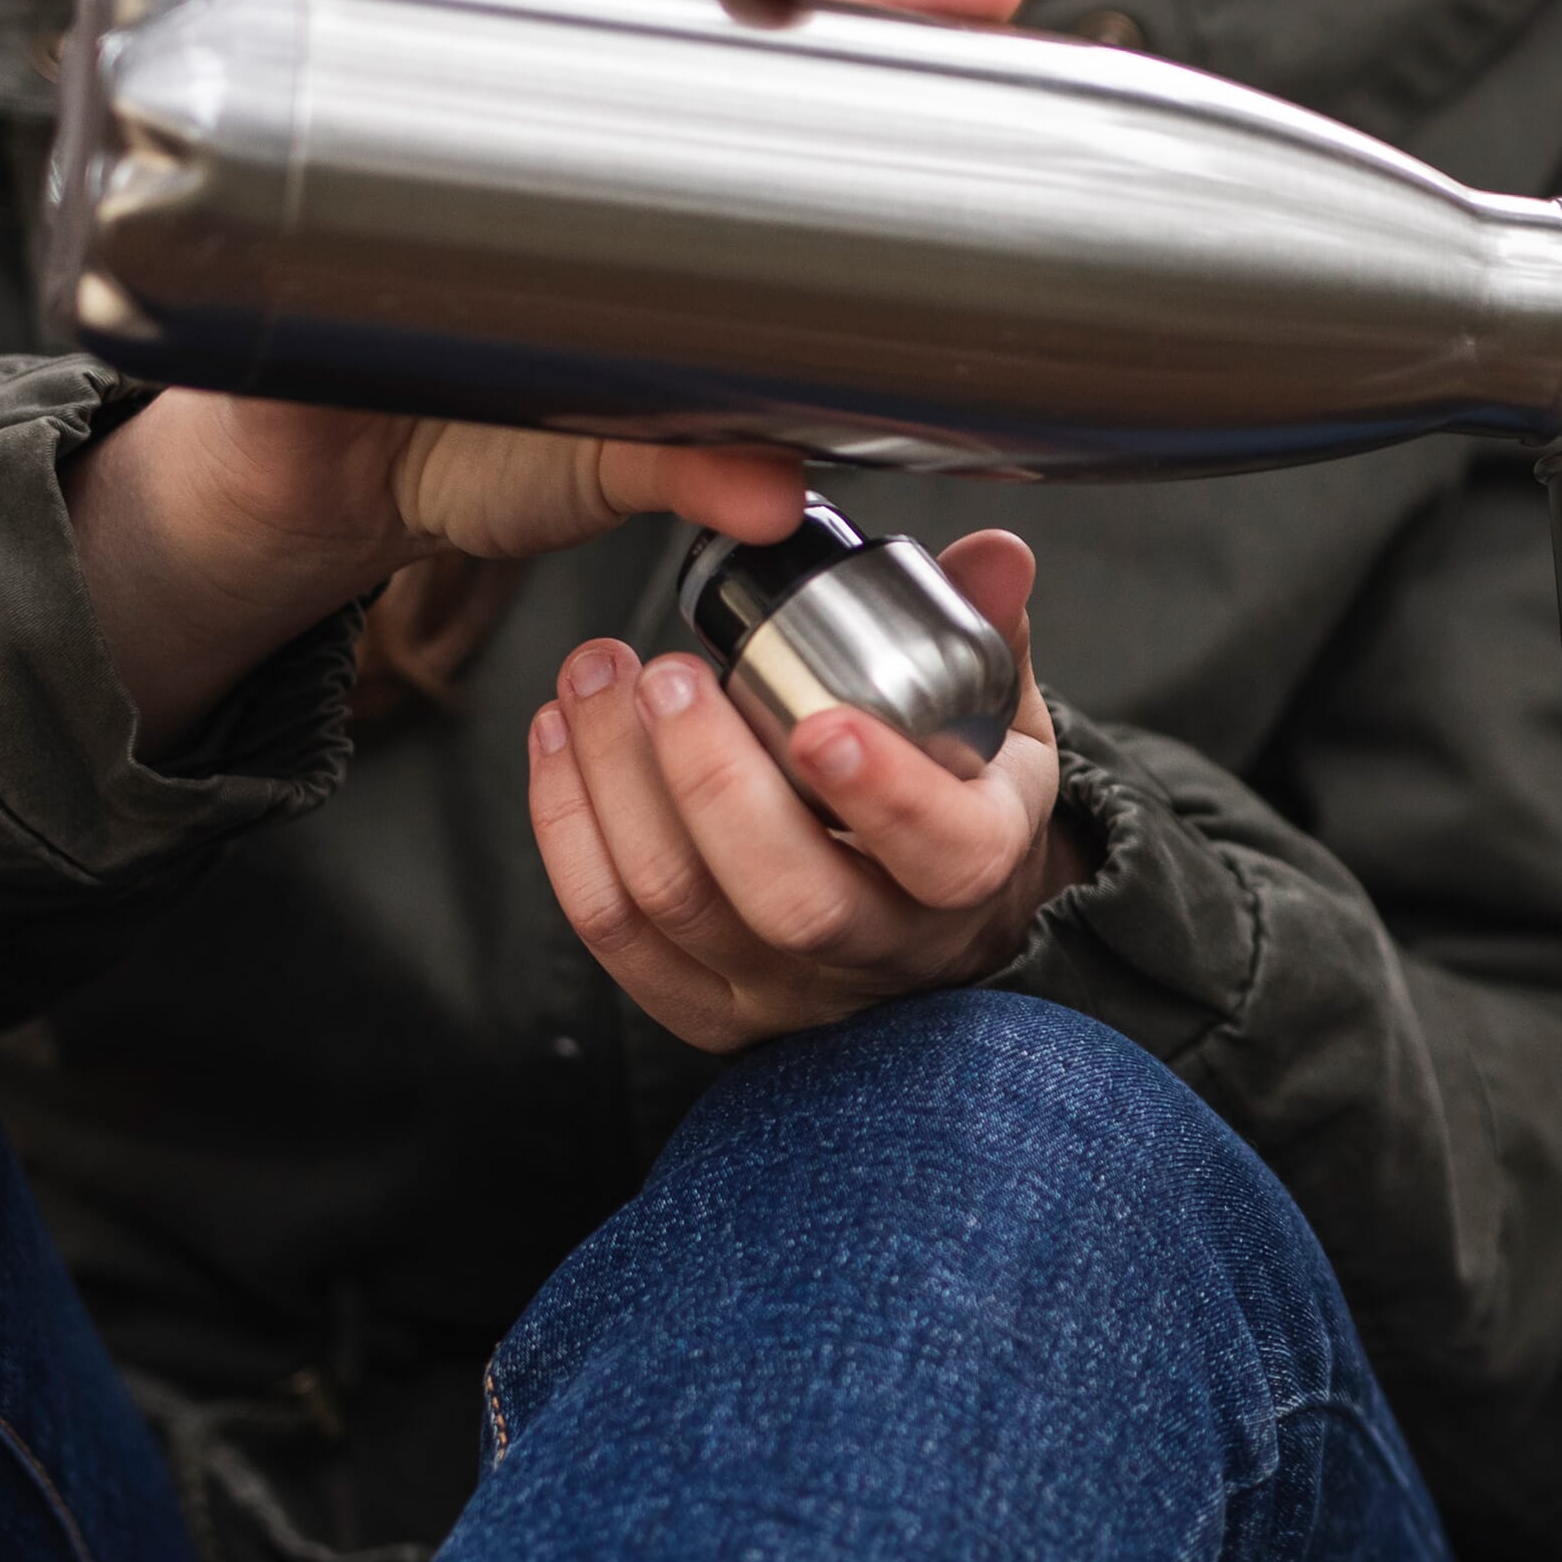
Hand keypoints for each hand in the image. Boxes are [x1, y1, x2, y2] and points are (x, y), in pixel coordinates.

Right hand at [68, 0, 1033, 748]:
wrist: (325, 486)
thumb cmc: (490, 439)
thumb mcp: (604, 461)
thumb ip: (690, 465)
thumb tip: (774, 496)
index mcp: (670, 156)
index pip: (790, 49)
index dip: (885, 4)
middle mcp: (571, 92)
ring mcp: (449, 84)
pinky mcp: (323, 105)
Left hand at [527, 527, 1067, 1050]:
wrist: (928, 923)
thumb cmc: (957, 801)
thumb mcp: (1004, 722)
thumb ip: (989, 632)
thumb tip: (996, 554)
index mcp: (972, 871)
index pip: (944, 854)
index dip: (883, 794)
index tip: (820, 719)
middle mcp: (881, 947)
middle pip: (790, 897)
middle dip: (711, 780)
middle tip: (668, 675)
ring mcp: (785, 989)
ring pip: (680, 906)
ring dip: (616, 782)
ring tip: (596, 674)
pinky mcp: (703, 1007)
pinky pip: (614, 930)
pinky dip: (569, 830)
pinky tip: (558, 737)